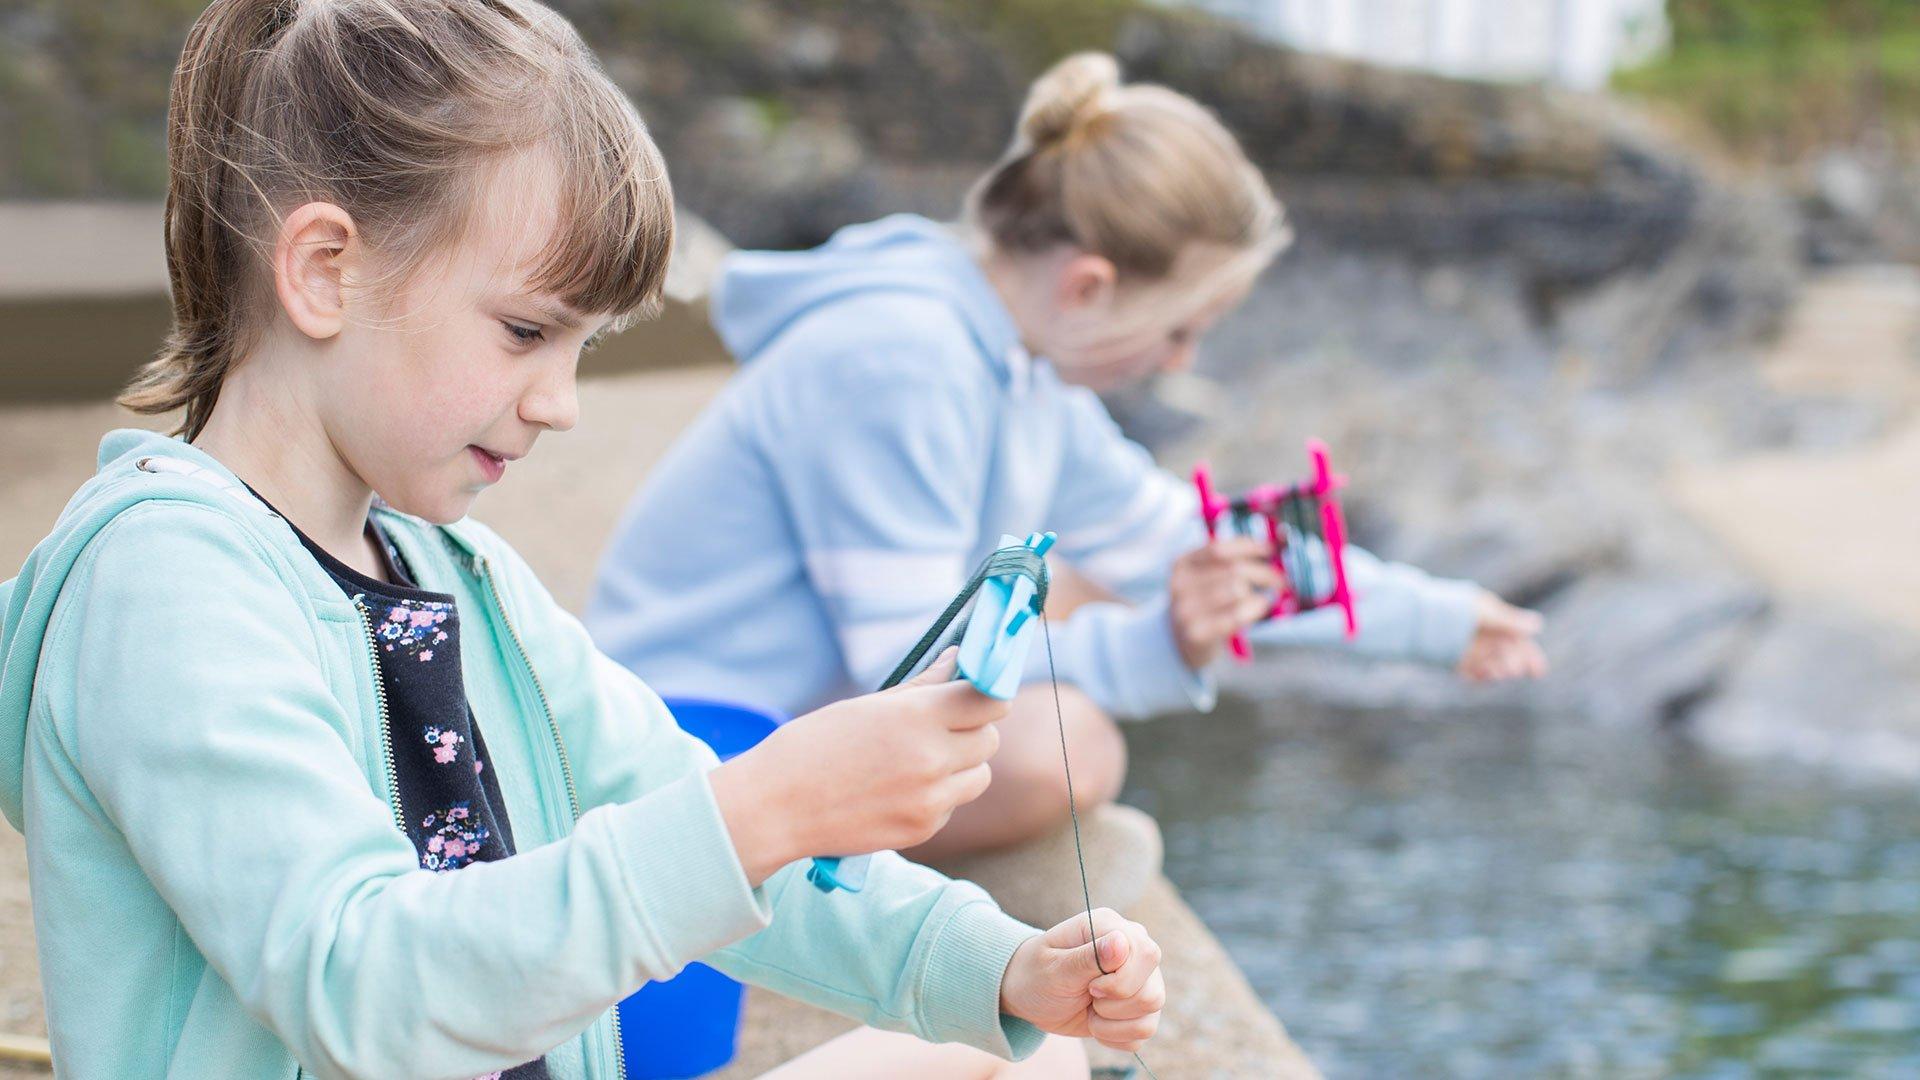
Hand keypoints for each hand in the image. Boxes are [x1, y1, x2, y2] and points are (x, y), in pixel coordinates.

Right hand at [709, 648, 1006, 884]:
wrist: (776, 806)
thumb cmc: (815, 745)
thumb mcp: (868, 706)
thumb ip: (922, 686)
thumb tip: (958, 659)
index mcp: (916, 717)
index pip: (991, 701)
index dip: (989, 696)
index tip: (978, 695)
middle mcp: (931, 758)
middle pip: (990, 738)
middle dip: (972, 730)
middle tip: (942, 727)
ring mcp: (930, 799)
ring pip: (980, 775)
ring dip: (963, 764)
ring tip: (921, 760)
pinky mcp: (923, 829)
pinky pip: (953, 803)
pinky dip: (939, 794)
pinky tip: (900, 788)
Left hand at [1000, 908, 1164, 1053]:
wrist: (1029, 997)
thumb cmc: (1036, 974)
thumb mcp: (1053, 968)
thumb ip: (1088, 957)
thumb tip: (1121, 942)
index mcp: (1112, 927)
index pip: (1146, 955)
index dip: (1120, 982)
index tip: (1089, 987)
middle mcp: (1133, 949)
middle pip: (1153, 992)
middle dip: (1113, 1007)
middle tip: (1087, 996)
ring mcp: (1140, 978)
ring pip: (1152, 1012)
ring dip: (1113, 1024)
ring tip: (1089, 1011)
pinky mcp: (1138, 1006)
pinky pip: (1144, 1031)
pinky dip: (1115, 1037)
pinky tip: (1096, 1024)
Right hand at [1168, 537, 1281, 669]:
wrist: (1181, 643)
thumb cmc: (1204, 604)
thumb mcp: (1207, 578)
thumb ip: (1232, 561)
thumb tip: (1274, 544)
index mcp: (1182, 564)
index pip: (1218, 550)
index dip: (1248, 547)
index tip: (1270, 550)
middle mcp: (1179, 585)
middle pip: (1232, 570)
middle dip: (1263, 573)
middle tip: (1280, 580)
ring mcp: (1185, 610)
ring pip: (1236, 590)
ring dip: (1259, 592)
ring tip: (1266, 597)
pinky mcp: (1196, 633)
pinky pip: (1235, 616)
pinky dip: (1254, 609)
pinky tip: (1261, 606)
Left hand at [1456, 591, 1547, 682]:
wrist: (1425, 617)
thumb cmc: (1458, 609)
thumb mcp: (1487, 612)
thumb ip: (1510, 621)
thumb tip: (1538, 625)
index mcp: (1497, 624)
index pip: (1520, 643)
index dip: (1531, 657)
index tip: (1538, 671)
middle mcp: (1487, 639)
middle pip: (1509, 657)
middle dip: (1516, 665)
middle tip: (1516, 669)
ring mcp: (1473, 652)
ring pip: (1494, 667)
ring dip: (1501, 672)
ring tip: (1500, 672)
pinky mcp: (1458, 663)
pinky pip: (1475, 675)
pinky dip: (1482, 678)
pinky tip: (1486, 675)